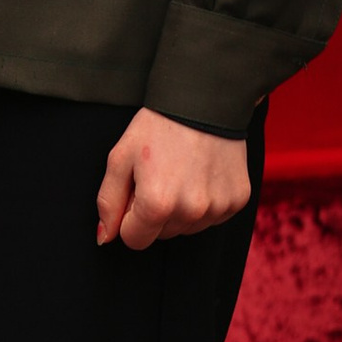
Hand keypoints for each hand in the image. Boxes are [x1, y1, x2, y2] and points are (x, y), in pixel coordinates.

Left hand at [96, 108, 249, 249]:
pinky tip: (201, 175)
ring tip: (181, 173)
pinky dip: (204, 203)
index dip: (130, 217)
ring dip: (180, 210)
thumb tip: (104, 238)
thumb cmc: (156, 127)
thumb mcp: (120, 158)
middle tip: (159, 176)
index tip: (137, 190)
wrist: (204, 101)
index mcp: (156, 204)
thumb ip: (108, 202)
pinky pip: (212, 218)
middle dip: (154, 213)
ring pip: (187, 228)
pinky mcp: (237, 200)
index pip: (134, 240)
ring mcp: (217, 207)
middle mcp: (190, 211)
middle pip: (161, 236)